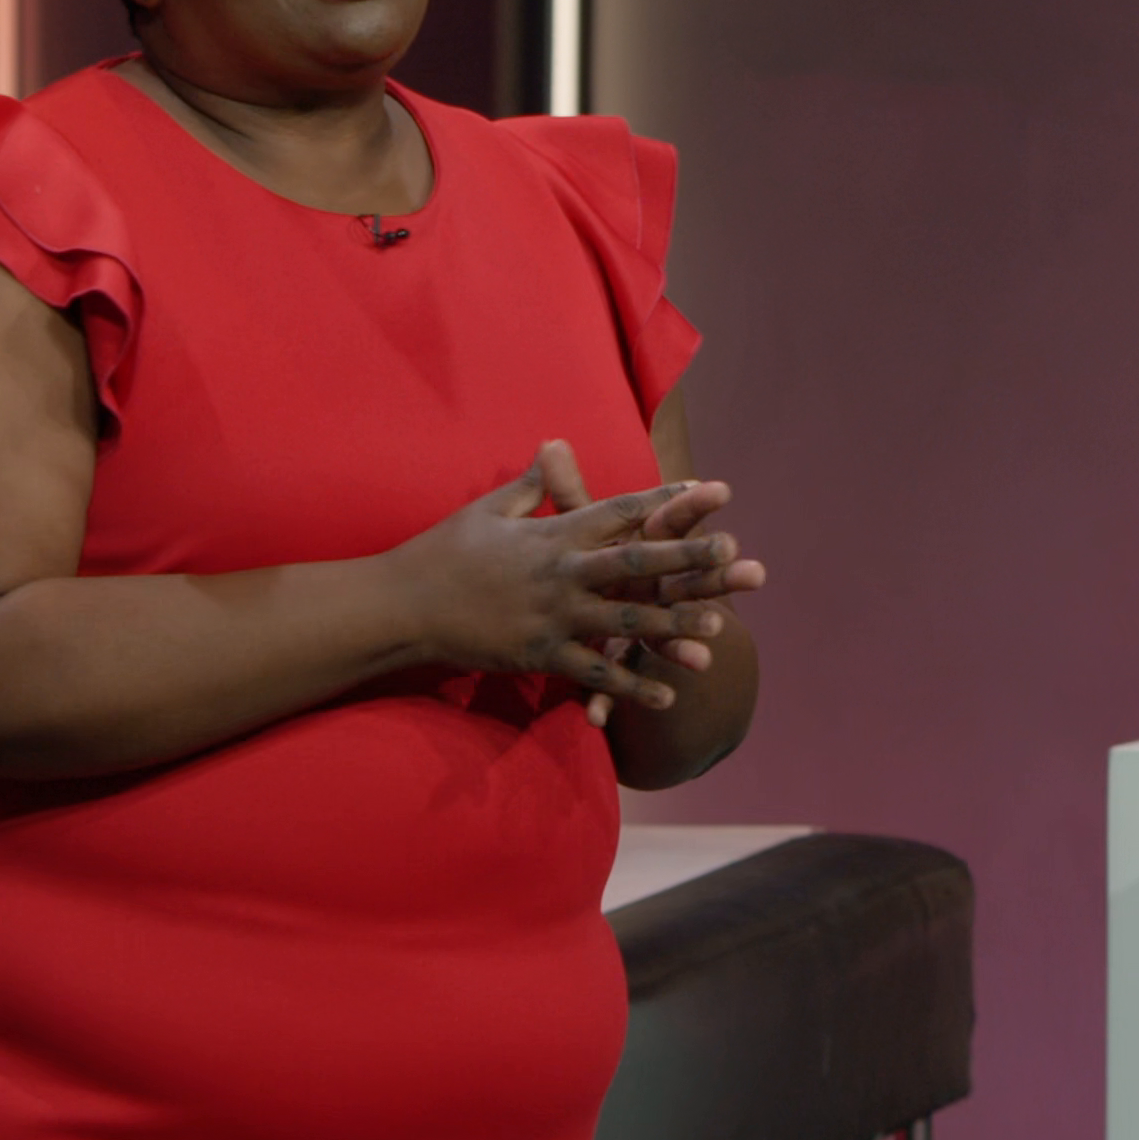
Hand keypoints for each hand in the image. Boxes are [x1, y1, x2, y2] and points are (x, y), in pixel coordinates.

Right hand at [390, 442, 747, 711]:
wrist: (404, 604)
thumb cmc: (445, 551)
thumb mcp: (490, 508)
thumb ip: (532, 483)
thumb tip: (554, 443)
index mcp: (554, 533)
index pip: (621, 510)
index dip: (667, 500)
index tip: (709, 491)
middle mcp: (562, 573)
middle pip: (637, 562)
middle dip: (688, 559)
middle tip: (734, 555)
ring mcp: (554, 617)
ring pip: (626, 621)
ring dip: (673, 626)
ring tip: (717, 631)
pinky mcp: (541, 656)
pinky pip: (595, 673)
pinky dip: (631, 686)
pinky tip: (666, 696)